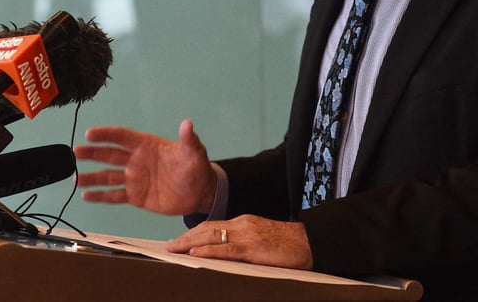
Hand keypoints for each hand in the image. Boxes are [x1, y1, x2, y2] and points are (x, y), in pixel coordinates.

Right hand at [73, 119, 216, 214]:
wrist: (199, 194)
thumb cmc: (196, 169)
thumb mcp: (195, 153)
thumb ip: (189, 140)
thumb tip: (188, 124)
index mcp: (147, 145)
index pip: (122, 137)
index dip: (106, 135)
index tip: (90, 134)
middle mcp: (136, 160)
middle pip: (110, 155)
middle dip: (92, 153)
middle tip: (76, 152)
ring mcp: (134, 178)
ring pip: (108, 176)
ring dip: (91, 177)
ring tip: (75, 179)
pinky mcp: (135, 196)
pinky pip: (114, 196)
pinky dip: (100, 196)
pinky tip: (85, 196)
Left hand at [167, 215, 313, 269]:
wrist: (309, 243)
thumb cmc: (287, 245)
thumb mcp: (261, 239)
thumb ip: (243, 242)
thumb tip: (223, 252)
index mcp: (243, 222)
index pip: (212, 226)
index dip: (192, 232)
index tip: (178, 240)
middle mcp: (241, 225)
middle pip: (206, 228)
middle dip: (185, 237)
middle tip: (168, 246)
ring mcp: (247, 235)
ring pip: (212, 236)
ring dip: (189, 242)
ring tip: (174, 249)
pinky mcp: (253, 248)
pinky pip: (226, 249)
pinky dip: (208, 250)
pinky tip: (195, 253)